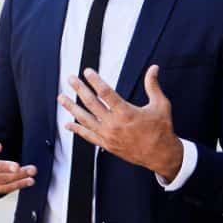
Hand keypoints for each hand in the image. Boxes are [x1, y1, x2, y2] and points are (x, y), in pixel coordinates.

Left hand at [58, 66, 182, 180]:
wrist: (161, 155)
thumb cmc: (162, 129)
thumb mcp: (160, 105)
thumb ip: (153, 85)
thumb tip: (154, 68)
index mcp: (126, 112)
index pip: (106, 93)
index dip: (95, 81)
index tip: (87, 72)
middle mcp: (114, 124)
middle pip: (91, 103)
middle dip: (79, 89)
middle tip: (70, 79)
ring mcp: (108, 135)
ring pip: (85, 119)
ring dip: (71, 107)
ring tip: (61, 97)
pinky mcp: (106, 145)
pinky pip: (88, 136)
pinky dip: (77, 129)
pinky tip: (67, 124)